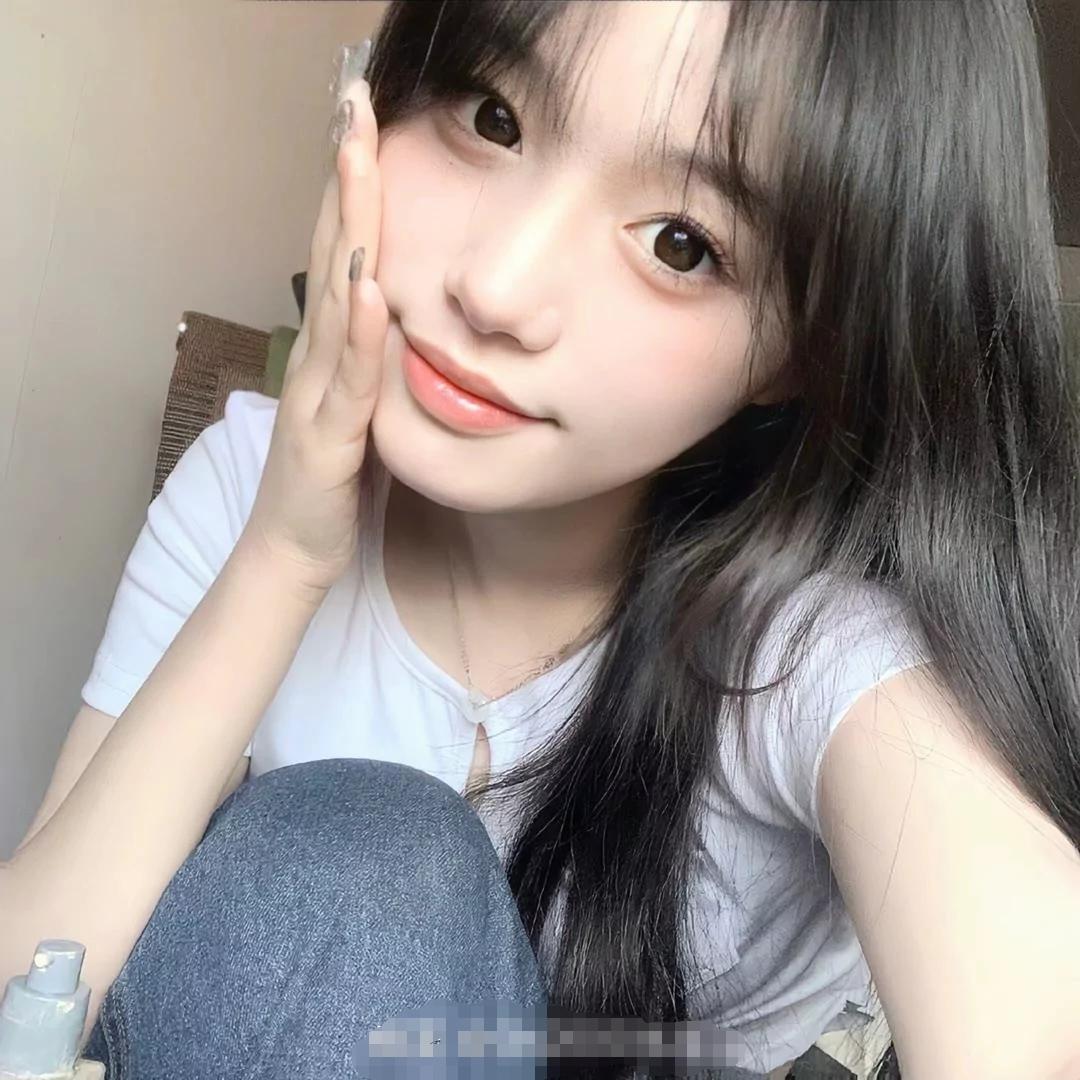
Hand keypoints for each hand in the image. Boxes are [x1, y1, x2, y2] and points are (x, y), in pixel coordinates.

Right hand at [241, 80, 387, 598]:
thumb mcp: (361, 406)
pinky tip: (369, 288)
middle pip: (335, 252)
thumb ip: (376, 358)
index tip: (365, 122)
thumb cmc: (332, 480)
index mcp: (330, 348)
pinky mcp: (328, 439)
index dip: (354, 187)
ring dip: (350, 229)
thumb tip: (403, 315)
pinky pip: (348, 380)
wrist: (295, 552)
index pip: (345, 252)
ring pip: (336, 300)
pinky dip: (357, 334)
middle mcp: (316, 357)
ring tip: (358, 159)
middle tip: (353, 102)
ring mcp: (317, 394)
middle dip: (346, 177)